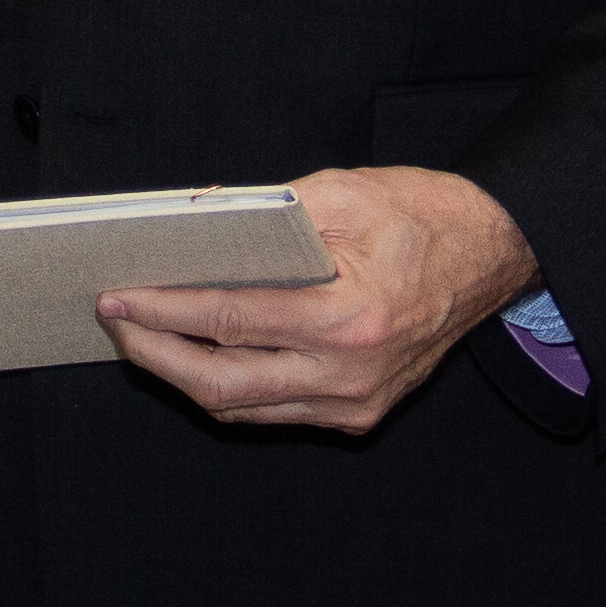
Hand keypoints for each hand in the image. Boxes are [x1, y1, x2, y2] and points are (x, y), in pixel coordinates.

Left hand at [95, 164, 537, 434]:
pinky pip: (273, 411)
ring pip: (243, 408)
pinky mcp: (359, 414)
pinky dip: (228, 388)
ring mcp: (356, 402)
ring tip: (144, 337)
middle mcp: (352, 373)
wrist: (491, 253)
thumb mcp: (342, 192)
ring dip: (184, 377)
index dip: (161, 310)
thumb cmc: (421, 216)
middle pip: (223, 384)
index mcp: (349, 317)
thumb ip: (263, 214)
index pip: (228, 321)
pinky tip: (197, 356)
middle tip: (114, 323)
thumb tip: (190, 224)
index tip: (116, 297)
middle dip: (155, 355)